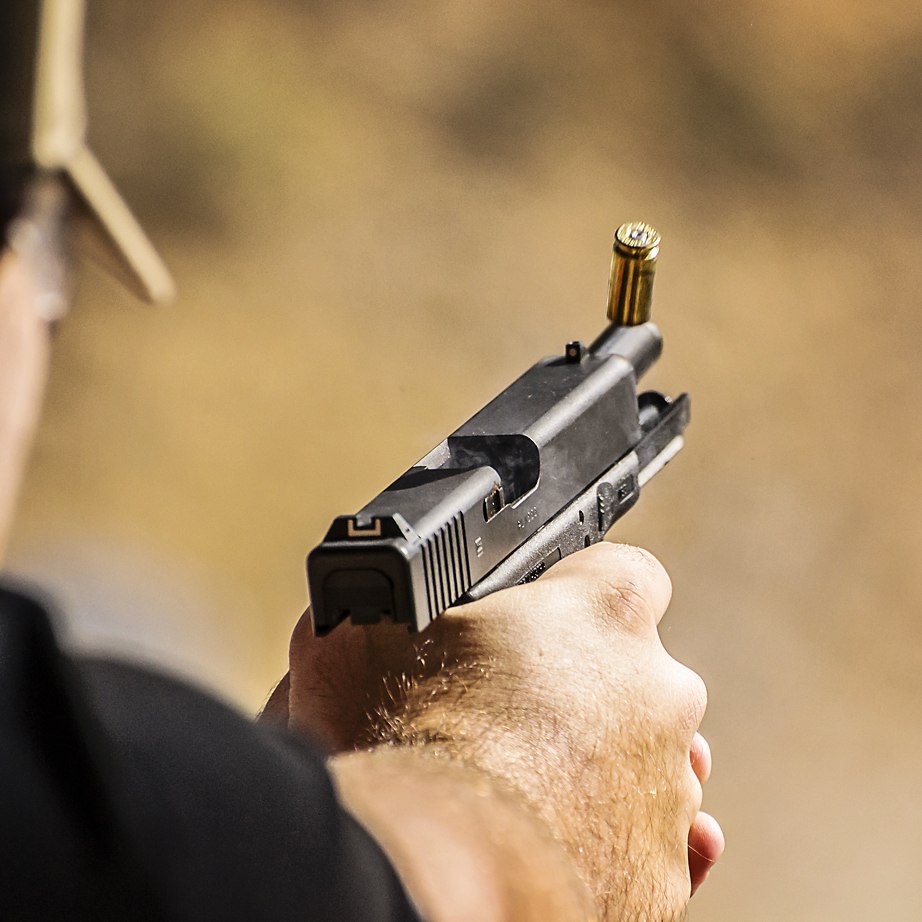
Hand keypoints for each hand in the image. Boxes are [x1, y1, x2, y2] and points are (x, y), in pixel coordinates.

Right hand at [273, 543, 723, 918]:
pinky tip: (573, 838)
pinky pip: (656, 847)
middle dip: (592, 689)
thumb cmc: (404, 741)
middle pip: (637, 674)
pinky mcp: (661, 875)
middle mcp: (659, 692)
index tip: (551, 617)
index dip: (585, 593)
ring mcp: (670, 788)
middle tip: (520, 716)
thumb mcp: (367, 636)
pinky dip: (620, 842)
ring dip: (603, 768)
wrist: (434, 875)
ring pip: (647, 763)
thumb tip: (360, 611)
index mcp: (604, 612)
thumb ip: (387, 610)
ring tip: (527, 787)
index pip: (626, 573)